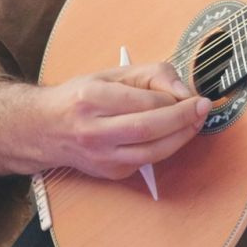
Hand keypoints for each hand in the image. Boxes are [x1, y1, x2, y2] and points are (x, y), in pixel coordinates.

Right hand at [0, 63, 210, 181]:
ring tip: (196, 122)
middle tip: (203, 108)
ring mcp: (100, 156)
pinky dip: (166, 148)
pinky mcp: (108, 173)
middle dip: (183, 119)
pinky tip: (175, 134)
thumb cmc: (80, 97)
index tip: (192, 94)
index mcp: (91, 98)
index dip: (174, 100)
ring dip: (181, 138)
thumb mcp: (110, 74)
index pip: (143, 102)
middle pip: (148, 129)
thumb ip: (149, 74)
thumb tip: (182, 90)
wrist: (43, 129)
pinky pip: (146, 161)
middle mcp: (93, 130)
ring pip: (151, 152)